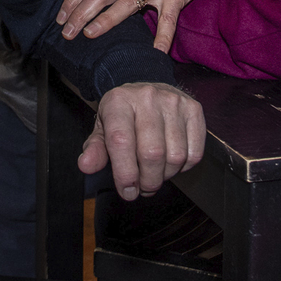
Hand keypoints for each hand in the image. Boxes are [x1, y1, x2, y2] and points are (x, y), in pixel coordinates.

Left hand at [78, 82, 204, 200]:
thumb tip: (86, 165)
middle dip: (148, 181)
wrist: (146, 89)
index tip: (127, 191)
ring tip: (156, 173)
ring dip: (165, 176)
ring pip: (175, 156)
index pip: (121, 141)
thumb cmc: (123, 115)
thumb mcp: (103, 128)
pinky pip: (194, 153)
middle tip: (142, 187)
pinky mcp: (194, 109)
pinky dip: (183, 168)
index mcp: (118, 102)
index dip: (125, 173)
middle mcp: (147, 97)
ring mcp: (174, 102)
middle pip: (152, 153)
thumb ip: (95, 149)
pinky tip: (171, 162)